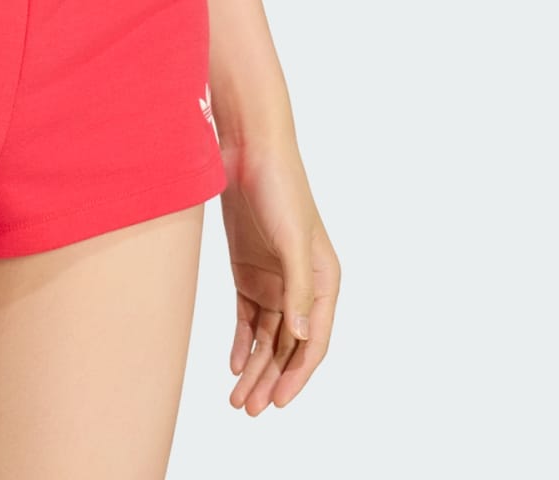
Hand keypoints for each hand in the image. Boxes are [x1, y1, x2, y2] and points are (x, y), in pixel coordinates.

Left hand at [218, 135, 338, 412]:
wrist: (248, 149)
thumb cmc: (280, 188)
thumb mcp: (292, 239)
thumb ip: (297, 288)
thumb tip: (299, 336)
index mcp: (325, 279)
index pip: (313, 340)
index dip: (298, 375)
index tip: (279, 403)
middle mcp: (302, 284)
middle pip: (288, 345)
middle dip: (271, 379)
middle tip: (250, 410)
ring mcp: (274, 278)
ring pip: (267, 336)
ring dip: (255, 367)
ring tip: (238, 399)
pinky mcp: (248, 269)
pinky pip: (248, 316)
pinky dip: (242, 341)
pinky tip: (233, 363)